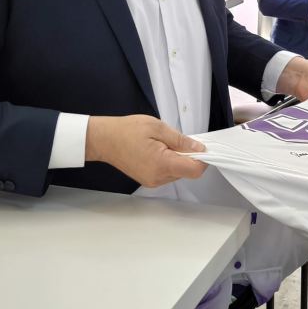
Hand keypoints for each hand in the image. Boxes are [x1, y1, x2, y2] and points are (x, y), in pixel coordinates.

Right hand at [85, 115, 206, 187]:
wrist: (104, 139)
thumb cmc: (126, 131)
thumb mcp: (158, 128)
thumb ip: (181, 140)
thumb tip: (198, 148)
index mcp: (161, 164)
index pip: (194, 170)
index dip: (203, 159)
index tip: (202, 148)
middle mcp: (158, 177)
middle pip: (187, 172)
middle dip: (189, 156)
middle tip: (177, 140)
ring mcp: (152, 181)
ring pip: (178, 173)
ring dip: (178, 159)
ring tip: (162, 144)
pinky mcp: (148, 180)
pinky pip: (168, 173)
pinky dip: (169, 162)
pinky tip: (158, 150)